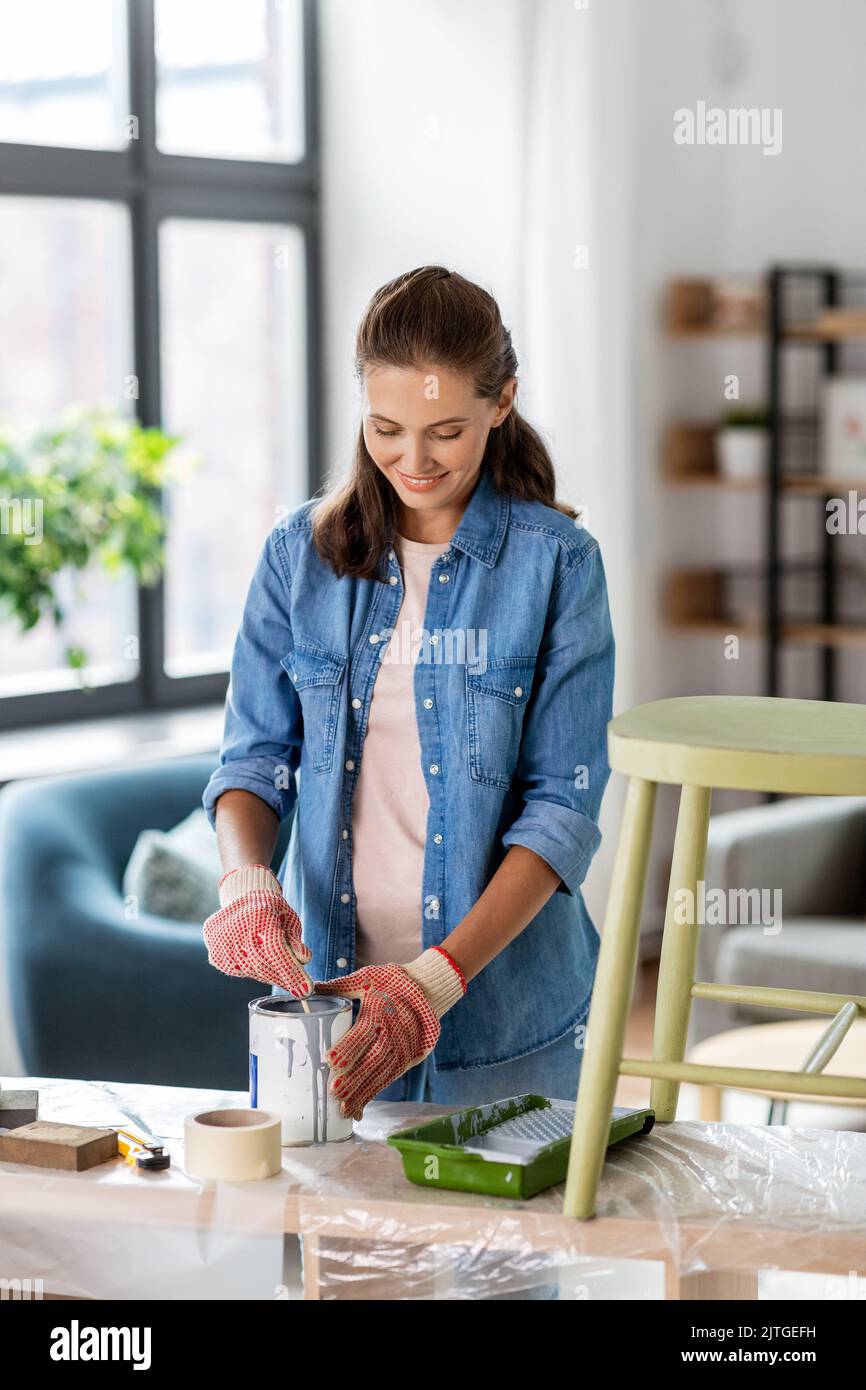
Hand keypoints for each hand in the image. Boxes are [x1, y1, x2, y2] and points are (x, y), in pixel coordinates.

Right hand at [203, 864, 313, 996]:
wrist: (240, 901)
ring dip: (271, 976)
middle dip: (284, 978)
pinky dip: (256, 972)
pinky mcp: (215, 956)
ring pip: (252, 971)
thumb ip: (295, 938)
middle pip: (263, 965)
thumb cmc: (270, 910)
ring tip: (281, 970)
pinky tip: (262, 962)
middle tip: (300, 987)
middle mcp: (236, 930)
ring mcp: (221, 945)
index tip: (306, 990)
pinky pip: (240, 972)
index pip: (276, 950)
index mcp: (259, 915)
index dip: (291, 972)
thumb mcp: (288, 917)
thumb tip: (303, 959)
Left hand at [314, 947, 465, 1119]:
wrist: (428, 988)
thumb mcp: (367, 977)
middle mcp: (396, 1029)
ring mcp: (406, 1046)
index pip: (365, 1030)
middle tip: (336, 1092)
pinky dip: (374, 1093)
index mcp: (382, 1006)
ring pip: (384, 1072)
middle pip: (376, 1056)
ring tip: (344, 1108)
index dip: (350, 1046)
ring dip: (364, 1091)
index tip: (332, 1061)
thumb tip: (308, 989)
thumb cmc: (391, 982)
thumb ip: (338, 986)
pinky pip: (391, 1078)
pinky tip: (359, 1108)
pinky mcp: (411, 1058)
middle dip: (356, 1076)